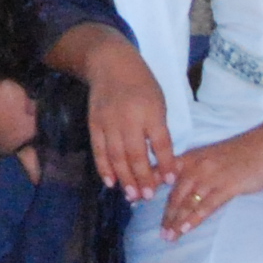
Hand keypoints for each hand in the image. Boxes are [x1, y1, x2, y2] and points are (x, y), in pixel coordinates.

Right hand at [88, 65, 175, 200]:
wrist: (110, 64)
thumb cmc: (141, 84)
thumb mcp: (159, 102)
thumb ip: (159, 130)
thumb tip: (162, 161)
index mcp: (151, 111)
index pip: (160, 142)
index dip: (164, 163)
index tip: (168, 181)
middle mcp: (129, 118)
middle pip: (136, 154)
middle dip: (142, 178)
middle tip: (147, 197)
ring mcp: (109, 122)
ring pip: (117, 156)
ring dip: (124, 178)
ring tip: (132, 195)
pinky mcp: (94, 124)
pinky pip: (99, 150)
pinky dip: (104, 168)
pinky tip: (111, 182)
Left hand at [158, 129, 262, 236]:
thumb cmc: (242, 152)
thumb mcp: (211, 156)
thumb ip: (196, 170)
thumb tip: (184, 187)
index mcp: (191, 157)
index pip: (163, 172)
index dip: (148, 187)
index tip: (135, 201)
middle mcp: (196, 166)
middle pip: (174, 194)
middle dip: (166, 215)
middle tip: (159, 231)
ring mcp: (211, 177)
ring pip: (187, 202)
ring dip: (176, 221)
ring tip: (169, 236)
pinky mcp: (226, 187)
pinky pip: (205, 206)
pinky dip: (194, 219)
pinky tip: (185, 229)